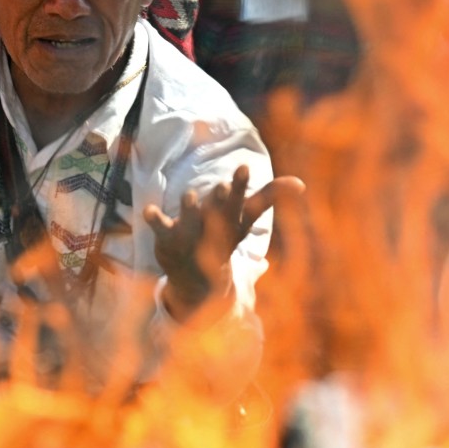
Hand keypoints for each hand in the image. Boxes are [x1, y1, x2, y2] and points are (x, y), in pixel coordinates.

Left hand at [142, 165, 304, 322]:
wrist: (197, 280)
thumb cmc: (223, 237)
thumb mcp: (245, 218)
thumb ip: (269, 197)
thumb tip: (301, 184)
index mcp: (233, 222)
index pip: (239, 202)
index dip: (240, 186)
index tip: (242, 167)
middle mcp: (212, 230)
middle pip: (217, 214)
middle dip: (219, 201)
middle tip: (220, 186)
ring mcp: (190, 237)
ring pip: (190, 221)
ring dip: (190, 210)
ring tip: (190, 195)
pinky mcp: (167, 240)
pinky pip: (160, 229)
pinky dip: (155, 220)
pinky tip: (147, 210)